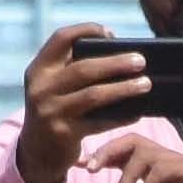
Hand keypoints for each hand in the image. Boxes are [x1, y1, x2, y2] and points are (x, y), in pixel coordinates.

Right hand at [12, 23, 158, 182]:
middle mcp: (41, 88)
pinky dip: (121, 117)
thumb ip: (70, 68)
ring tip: (146, 84)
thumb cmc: (54, 110)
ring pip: (94, 95)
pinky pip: (99, 122)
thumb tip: (115, 51)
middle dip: (116, 63)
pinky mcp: (64, 133)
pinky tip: (137, 112)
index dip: (86, 30)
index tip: (110, 33)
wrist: (36, 152)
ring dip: (123, 88)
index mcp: (38, 69)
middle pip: (84, 68)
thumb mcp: (51, 86)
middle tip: (140, 61)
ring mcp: (51, 112)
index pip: (61, 38)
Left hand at [86, 125, 182, 182]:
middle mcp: (162, 158)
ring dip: (126, 176)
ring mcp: (176, 161)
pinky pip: (162, 168)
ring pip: (143, 153)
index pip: (122, 152)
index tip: (78, 164)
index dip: (100, 155)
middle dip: (106, 151)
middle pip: (130, 140)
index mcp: (150, 167)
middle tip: (90, 169)